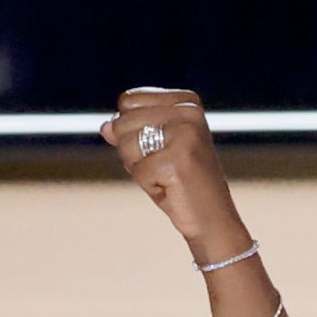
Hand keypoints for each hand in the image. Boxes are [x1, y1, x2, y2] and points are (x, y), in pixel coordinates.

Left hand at [101, 88, 252, 262]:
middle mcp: (188, 111)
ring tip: (165, 175)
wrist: (211, 215)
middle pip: (122, 121)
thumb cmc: (180, 181)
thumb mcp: (153, 149)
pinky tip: (170, 187)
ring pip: (126, 144)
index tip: (159, 146)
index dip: (131, 129)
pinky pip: (137, 171)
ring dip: (138, 167)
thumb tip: (105, 126)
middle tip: (161, 165)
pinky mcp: (176, 161)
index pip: (128, 100)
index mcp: (186, 100)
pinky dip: (147, 185)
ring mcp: (184, 135)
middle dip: (132, 150)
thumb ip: (128, 131)